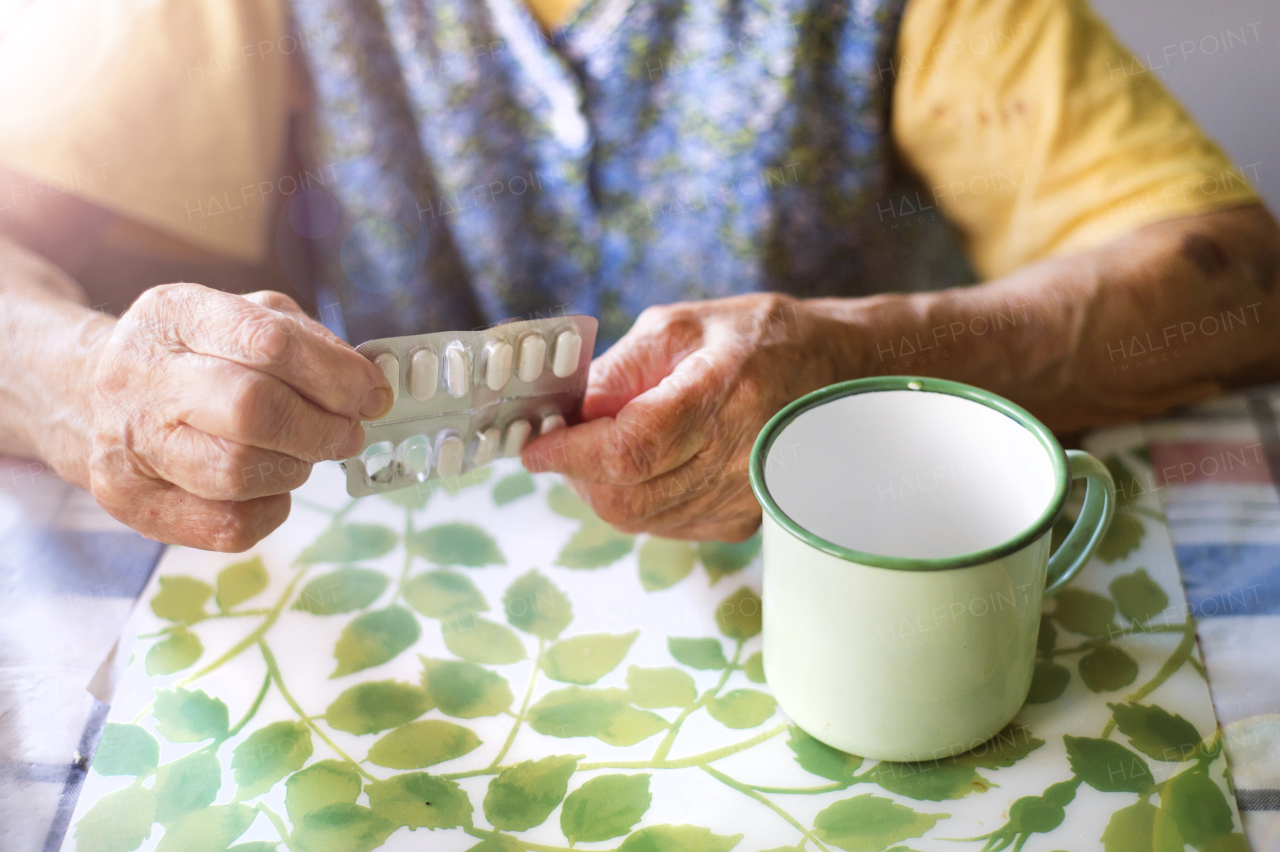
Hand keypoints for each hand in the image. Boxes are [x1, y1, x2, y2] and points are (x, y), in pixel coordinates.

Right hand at [88, 284, 392, 550]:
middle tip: (348, 433)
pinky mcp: (134, 504)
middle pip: (253, 410)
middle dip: (321, 428)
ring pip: (239, 473)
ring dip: (295, 468)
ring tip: (301, 453)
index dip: (337, 376)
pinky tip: (269, 486)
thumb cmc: (193, 357)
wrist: (92, 397)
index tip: (373, 395)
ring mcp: (129, 445)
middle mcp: (141, 376)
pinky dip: (270, 509)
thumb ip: (307, 342)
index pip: (269, 343)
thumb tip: (369, 384)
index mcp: (175, 315)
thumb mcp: (243, 318)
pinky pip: (229, 526)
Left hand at [522, 294, 844, 539]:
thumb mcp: (677, 328)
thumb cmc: (751, 340)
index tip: (534, 443)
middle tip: (565, 440)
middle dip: (578, 472)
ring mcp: (743, 499)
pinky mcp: (742, 522)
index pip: (630, 448)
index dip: (572, 452)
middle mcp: (739, 457)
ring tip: (611, 444)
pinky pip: (664, 525)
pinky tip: (652, 464)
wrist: (831, 373)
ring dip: (604, 486)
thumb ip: (616, 371)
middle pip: (626, 496)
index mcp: (723, 394)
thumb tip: (562, 414)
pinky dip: (638, 500)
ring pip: (638, 518)